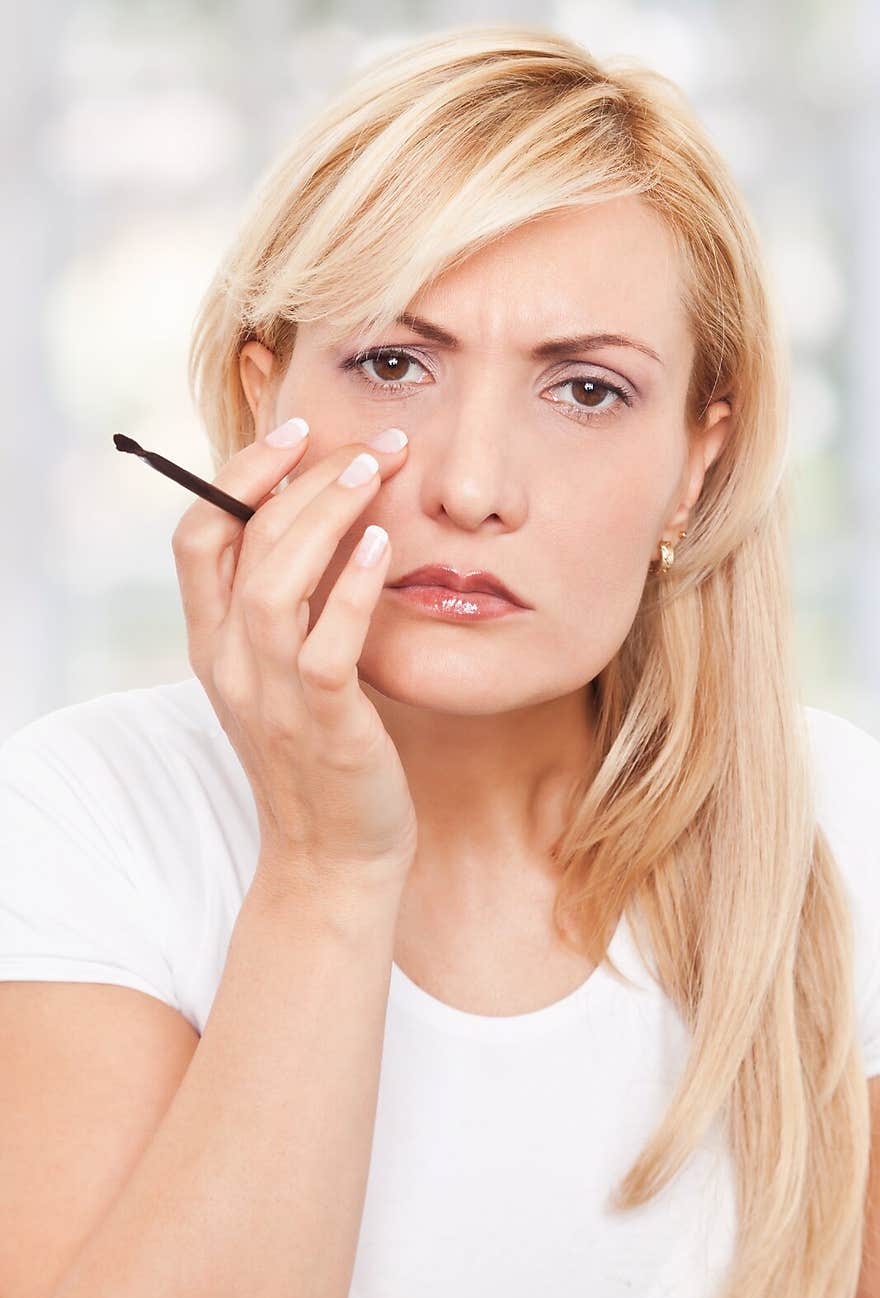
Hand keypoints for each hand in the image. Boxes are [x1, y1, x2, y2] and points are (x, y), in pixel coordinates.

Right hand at [172, 421, 417, 883]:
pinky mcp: (323, 725)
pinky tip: (383, 545)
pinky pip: (326, 646)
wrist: (332, 859)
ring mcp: (271, 697)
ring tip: (374, 469)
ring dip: (323, 515)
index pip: (198, 536)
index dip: (238, 473)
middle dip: (303, 476)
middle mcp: (230, 665)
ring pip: (276, 583)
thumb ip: (284, 609)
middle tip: (369, 442)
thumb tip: (322, 524)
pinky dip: (351, 589)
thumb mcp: (281, 677)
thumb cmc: (320, 756)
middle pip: (244, 542)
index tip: (296, 433)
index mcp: (213, 645)